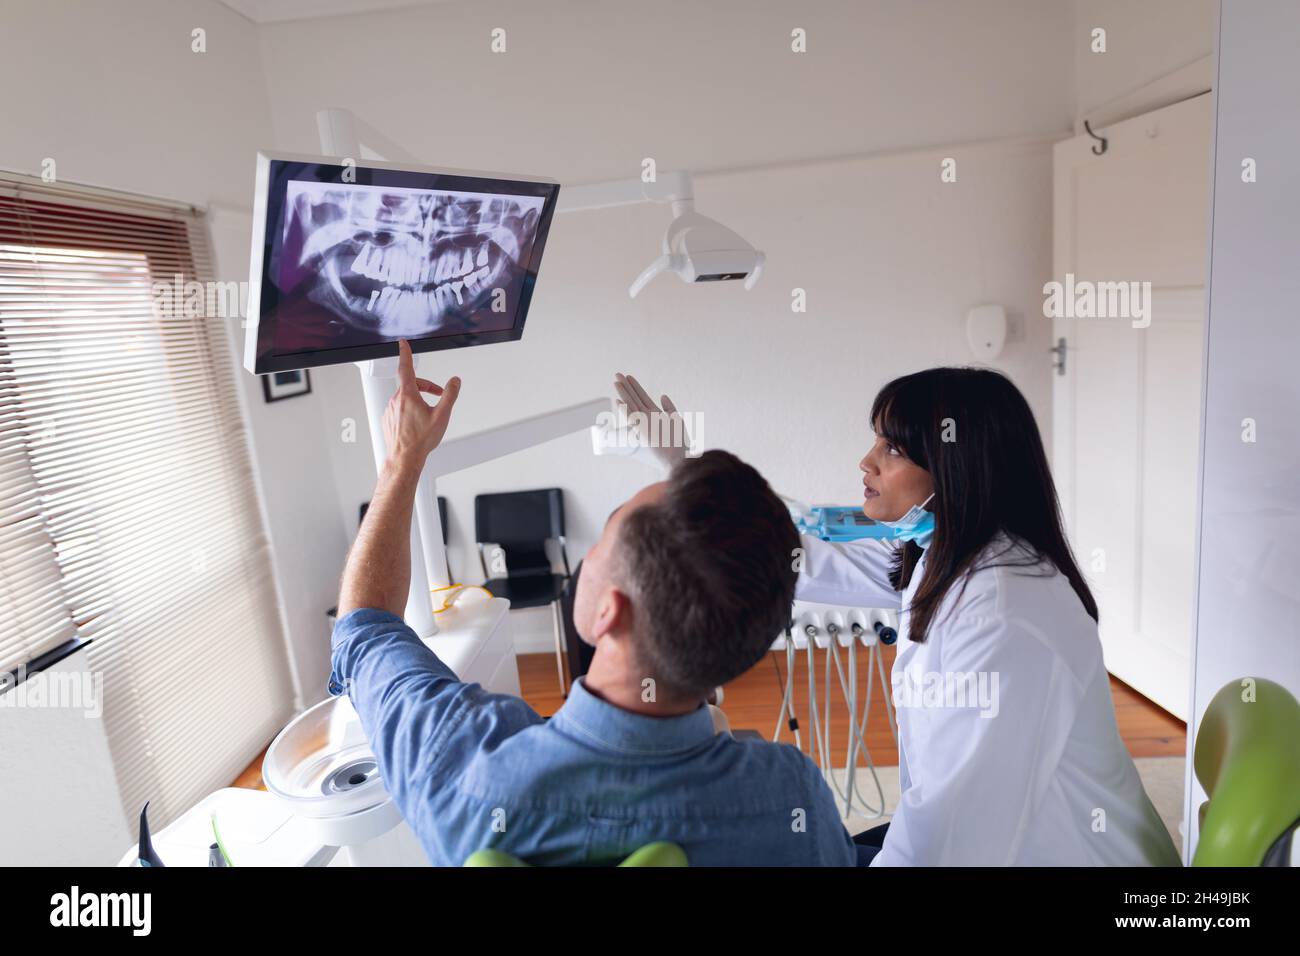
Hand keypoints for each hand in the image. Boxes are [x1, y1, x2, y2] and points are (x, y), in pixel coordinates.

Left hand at [384, 340, 460, 470]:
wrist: (405, 459)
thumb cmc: (421, 439)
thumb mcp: (442, 415)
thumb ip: (450, 395)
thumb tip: (454, 381)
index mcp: (408, 395)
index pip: (405, 367)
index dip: (405, 353)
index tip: (403, 343)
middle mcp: (396, 400)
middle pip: (411, 384)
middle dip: (426, 387)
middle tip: (438, 396)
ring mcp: (390, 410)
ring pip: (405, 397)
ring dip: (418, 400)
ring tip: (428, 415)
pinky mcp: (387, 419)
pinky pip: (399, 409)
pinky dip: (410, 410)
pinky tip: (418, 423)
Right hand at [613, 372, 691, 470]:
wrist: (678, 457)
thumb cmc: (678, 441)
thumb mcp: (676, 420)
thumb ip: (669, 407)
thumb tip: (662, 395)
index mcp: (654, 414)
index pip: (642, 396)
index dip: (635, 386)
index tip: (629, 376)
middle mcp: (647, 417)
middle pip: (634, 397)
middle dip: (626, 386)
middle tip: (617, 373)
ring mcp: (644, 423)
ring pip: (631, 405)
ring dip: (624, 393)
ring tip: (616, 381)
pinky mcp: (642, 431)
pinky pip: (632, 418)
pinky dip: (625, 410)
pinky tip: (618, 401)